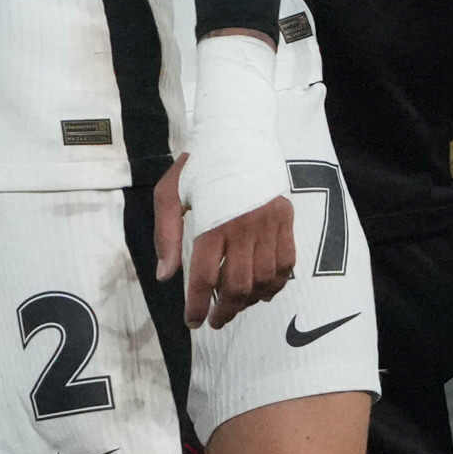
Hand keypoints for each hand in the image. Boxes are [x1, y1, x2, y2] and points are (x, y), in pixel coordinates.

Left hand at [153, 157, 299, 328]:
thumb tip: (164, 277)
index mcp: (212, 222)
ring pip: (264, 279)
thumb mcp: (169, 194)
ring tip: (236, 305)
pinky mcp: (286, 218)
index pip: (203, 277)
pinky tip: (263, 290)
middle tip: (215, 320)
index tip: (193, 322)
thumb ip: (166, 236)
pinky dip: (276, 284)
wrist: (237, 131)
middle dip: (225, 310)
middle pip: (237, 285)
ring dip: (250, 300)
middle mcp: (243, 226)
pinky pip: (287, 263)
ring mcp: (269, 223)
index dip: (196, 305)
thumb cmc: (198, 164)